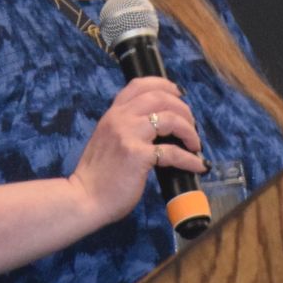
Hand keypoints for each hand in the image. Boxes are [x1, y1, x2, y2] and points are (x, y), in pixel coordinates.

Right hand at [67, 76, 204, 227]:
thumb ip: (125, 128)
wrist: (84, 197)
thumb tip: (154, 128)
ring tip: (195, 143)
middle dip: (183, 109)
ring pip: (170, 119)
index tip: (179, 94)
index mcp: (113, 114)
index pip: (139, 85)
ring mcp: (129, 135)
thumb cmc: (96, 175)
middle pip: (160, 97)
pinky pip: (172, 152)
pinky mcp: (138, 156)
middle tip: (192, 124)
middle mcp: (120, 118)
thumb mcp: (106, 140)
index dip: (164, 85)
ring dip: (189, 130)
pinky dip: (190, 159)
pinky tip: (198, 165)